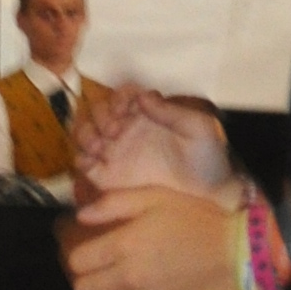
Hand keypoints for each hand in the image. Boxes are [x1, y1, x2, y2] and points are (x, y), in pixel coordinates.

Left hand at [63, 182, 242, 289]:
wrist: (238, 254)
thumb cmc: (196, 220)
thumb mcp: (155, 198)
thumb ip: (113, 204)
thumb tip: (80, 217)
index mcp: (123, 245)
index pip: (77, 263)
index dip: (81, 257)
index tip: (93, 255)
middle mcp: (128, 278)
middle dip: (88, 281)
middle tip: (103, 275)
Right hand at [73, 86, 230, 194]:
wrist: (209, 194)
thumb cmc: (208, 157)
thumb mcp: (197, 127)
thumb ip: (169, 111)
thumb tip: (142, 96)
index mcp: (147, 114)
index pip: (121, 95)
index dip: (118, 97)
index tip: (124, 109)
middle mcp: (127, 130)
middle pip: (97, 111)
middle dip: (100, 115)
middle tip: (115, 130)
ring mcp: (116, 153)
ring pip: (83, 133)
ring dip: (85, 133)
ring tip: (99, 146)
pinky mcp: (109, 178)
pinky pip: (83, 165)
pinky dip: (81, 159)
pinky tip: (94, 161)